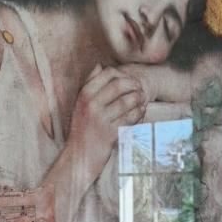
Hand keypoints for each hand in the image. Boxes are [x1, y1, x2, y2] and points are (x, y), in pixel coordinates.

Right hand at [67, 65, 146, 181]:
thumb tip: (100, 65)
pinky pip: (131, 117)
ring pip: (127, 101)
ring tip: (142, 99)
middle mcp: (91, 105)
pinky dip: (139, 113)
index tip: (128, 80)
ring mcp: (101, 119)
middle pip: (119, 85)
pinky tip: (141, 111)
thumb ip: (89, 84)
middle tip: (140, 88)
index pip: (107, 74)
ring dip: (139, 98)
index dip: (122, 74)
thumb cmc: (82, 128)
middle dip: (134, 84)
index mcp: (84, 95)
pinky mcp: (111, 133)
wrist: (79, 156)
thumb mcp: (79, 105)